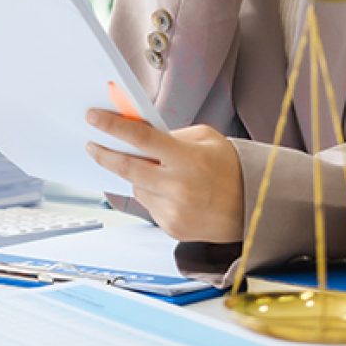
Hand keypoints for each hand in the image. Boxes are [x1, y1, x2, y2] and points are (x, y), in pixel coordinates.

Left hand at [85, 109, 243, 243]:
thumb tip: (139, 133)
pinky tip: (174, 192)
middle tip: (93, 145)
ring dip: (138, 177)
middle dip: (104, 153)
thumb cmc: (231, 169)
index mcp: (187, 158)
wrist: (253, 208)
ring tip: (162, 173)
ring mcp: (173, 209)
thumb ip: (172, 135)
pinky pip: (149, 205)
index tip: (94, 118)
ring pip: (137, 188)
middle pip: (126, 167)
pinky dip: (153, 195)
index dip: (113, 126)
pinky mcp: (171, 227)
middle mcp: (178, 186)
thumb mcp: (206, 138)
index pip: (140, 139)